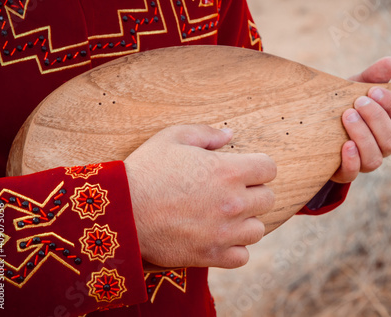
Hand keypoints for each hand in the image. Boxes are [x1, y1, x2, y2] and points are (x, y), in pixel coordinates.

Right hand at [124, 125, 275, 268]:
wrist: (120, 211)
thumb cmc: (145, 170)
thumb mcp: (172, 138)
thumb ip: (206, 133)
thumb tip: (230, 134)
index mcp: (228, 170)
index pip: (269, 168)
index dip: (258, 167)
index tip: (244, 170)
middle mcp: (234, 202)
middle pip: (267, 199)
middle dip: (253, 192)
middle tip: (231, 192)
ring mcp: (224, 232)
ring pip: (258, 230)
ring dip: (246, 222)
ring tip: (226, 216)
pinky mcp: (211, 255)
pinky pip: (242, 256)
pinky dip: (234, 249)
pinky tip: (218, 237)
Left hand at [330, 57, 390, 182]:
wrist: (311, 126)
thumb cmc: (340, 105)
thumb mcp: (352, 89)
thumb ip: (371, 77)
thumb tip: (390, 62)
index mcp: (390, 125)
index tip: (375, 91)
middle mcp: (381, 146)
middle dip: (376, 118)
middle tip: (358, 102)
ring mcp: (363, 161)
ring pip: (375, 158)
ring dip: (363, 135)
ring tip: (347, 115)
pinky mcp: (344, 172)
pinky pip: (353, 173)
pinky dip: (351, 160)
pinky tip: (344, 145)